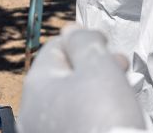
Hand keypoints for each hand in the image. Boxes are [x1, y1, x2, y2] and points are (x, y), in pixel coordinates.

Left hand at [19, 27, 145, 132]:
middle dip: (93, 66)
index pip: (55, 49)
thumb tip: (70, 29)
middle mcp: (31, 111)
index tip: (108, 44)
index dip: (83, 41)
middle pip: (62, 77)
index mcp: (36, 85)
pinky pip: (72, 123)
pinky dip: (89, 114)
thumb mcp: (98, 67)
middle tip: (121, 67)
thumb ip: (83, 43)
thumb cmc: (103, 114)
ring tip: (119, 92)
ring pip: (68, 101)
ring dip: (93, 90)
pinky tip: (109, 116)